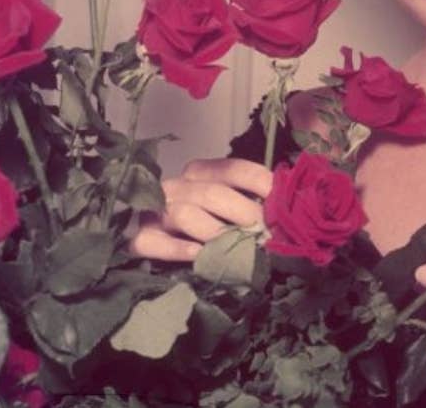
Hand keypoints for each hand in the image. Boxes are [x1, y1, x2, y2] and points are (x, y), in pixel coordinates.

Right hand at [128, 157, 271, 260]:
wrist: (166, 249)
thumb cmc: (210, 226)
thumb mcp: (232, 208)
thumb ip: (253, 200)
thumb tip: (284, 202)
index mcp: (201, 174)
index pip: (233, 169)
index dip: (259, 183)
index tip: (280, 202)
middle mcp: (177, 186)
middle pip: (211, 193)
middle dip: (243, 214)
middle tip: (264, 234)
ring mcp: (156, 212)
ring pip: (184, 213)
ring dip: (215, 232)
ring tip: (236, 249)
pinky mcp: (141, 239)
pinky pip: (153, 241)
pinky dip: (177, 248)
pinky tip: (198, 255)